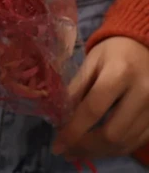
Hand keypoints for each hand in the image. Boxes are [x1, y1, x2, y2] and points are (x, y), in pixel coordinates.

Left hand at [52, 36, 148, 159]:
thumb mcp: (91, 62)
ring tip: (77, 152)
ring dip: (99, 152)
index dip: (74, 130)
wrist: (144, 46)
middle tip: (66, 150)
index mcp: (119, 73)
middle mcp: (142, 93)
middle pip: (112, 133)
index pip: (93, 109)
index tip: (57, 144)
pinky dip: (116, 148)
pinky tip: (98, 147)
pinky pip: (137, 142)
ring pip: (126, 143)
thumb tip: (60, 117)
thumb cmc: (113, 51)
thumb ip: (76, 88)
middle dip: (86, 146)